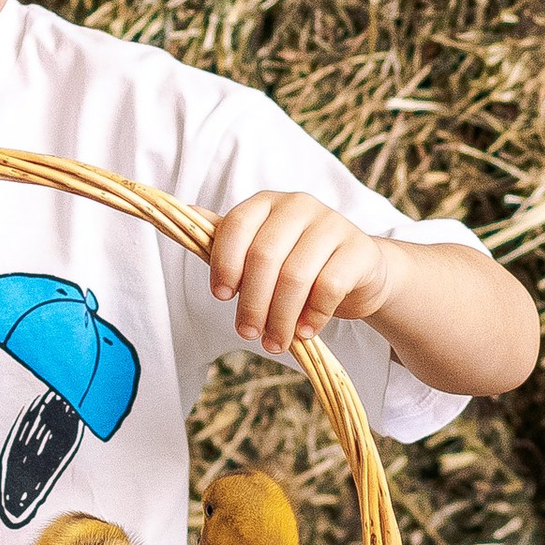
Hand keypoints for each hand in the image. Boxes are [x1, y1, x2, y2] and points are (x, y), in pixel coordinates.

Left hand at [207, 192, 398, 358]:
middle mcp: (299, 206)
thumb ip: (227, 237)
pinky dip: (313, 316)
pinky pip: (329, 286)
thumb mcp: (262, 249)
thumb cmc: (299, 261)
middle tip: (248, 334)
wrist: (358, 271)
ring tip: (274, 342)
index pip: (236, 226)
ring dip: (280, 318)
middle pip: (264, 257)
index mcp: (267, 203)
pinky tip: (305, 331)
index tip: (221, 297)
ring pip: (295, 276)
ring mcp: (332, 224)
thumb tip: (186, 213)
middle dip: (251, 302)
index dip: (224, 263)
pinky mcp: (358, 250)